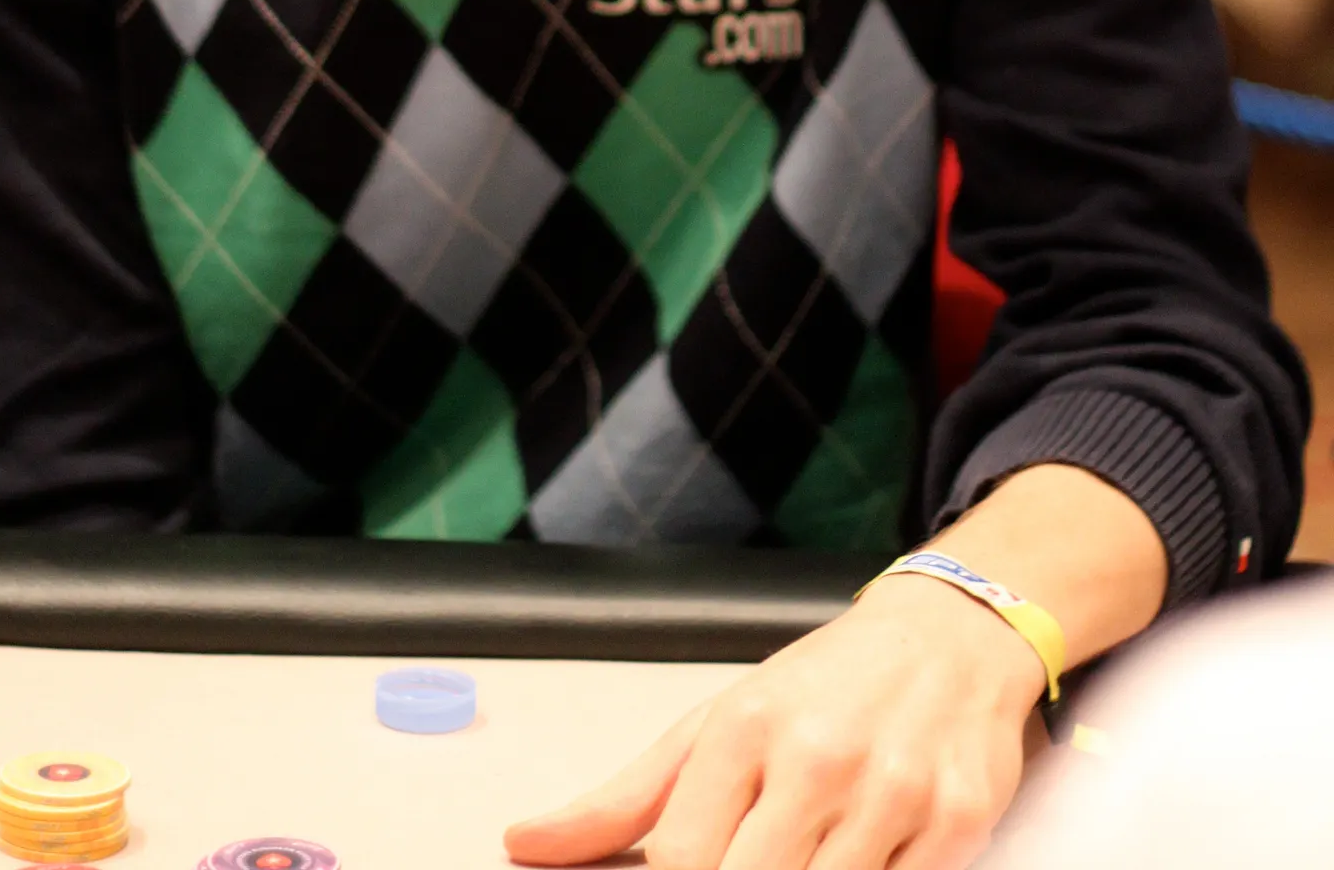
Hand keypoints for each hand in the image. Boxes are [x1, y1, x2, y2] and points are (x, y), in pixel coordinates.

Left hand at [505, 573, 1044, 869]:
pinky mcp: (958, 824)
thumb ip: (621, 800)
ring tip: (788, 862)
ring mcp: (892, 792)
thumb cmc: (823, 687)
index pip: (679, 863)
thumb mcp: (715, 722)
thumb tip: (523, 843)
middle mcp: (816, 757)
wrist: (948, 634)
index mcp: (743, 728)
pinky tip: (850, 866)